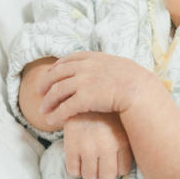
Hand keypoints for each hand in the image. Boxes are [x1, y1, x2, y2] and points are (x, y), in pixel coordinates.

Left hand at [38, 51, 152, 126]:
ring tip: (43, 110)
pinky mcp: (84, 98)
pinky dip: (55, 114)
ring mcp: (83, 82)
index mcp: (94, 58)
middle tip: (39, 92)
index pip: (69, 59)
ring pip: (57, 91)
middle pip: (58, 74)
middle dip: (46, 83)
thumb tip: (106, 70)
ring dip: (48, 101)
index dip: (57, 67)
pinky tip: (51, 121)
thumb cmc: (136, 82)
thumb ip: (108, 66)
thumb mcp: (120, 65)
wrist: (140, 91)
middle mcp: (85, 67)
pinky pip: (64, 107)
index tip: (51, 73)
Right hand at [63, 112, 133, 178]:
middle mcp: (107, 147)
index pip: (123, 170)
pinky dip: (75, 169)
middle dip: (104, 177)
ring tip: (89, 161)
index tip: (113, 162)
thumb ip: (128, 140)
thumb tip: (131, 161)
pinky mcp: (71, 145)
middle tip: (100, 169)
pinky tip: (78, 159)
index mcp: (123, 141)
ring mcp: (88, 147)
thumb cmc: (107, 110)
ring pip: (89, 176)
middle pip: (107, 178)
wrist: (85, 92)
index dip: (117, 168)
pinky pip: (73, 170)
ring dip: (89, 172)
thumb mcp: (124, 122)